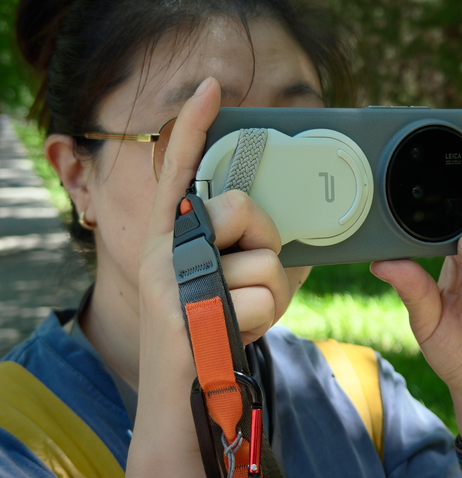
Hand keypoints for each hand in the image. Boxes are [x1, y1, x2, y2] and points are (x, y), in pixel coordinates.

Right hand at [126, 77, 295, 477]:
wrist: (183, 391)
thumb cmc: (211, 330)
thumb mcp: (228, 281)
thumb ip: (246, 248)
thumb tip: (282, 229)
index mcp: (172, 234)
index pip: (180, 168)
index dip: (196, 125)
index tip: (213, 86)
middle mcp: (164, 248)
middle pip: (243, 208)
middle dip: (266, 239)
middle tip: (252, 271)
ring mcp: (173, 280)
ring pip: (263, 262)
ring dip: (269, 295)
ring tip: (241, 313)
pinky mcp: (189, 313)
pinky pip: (261, 302)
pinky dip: (262, 323)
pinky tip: (235, 334)